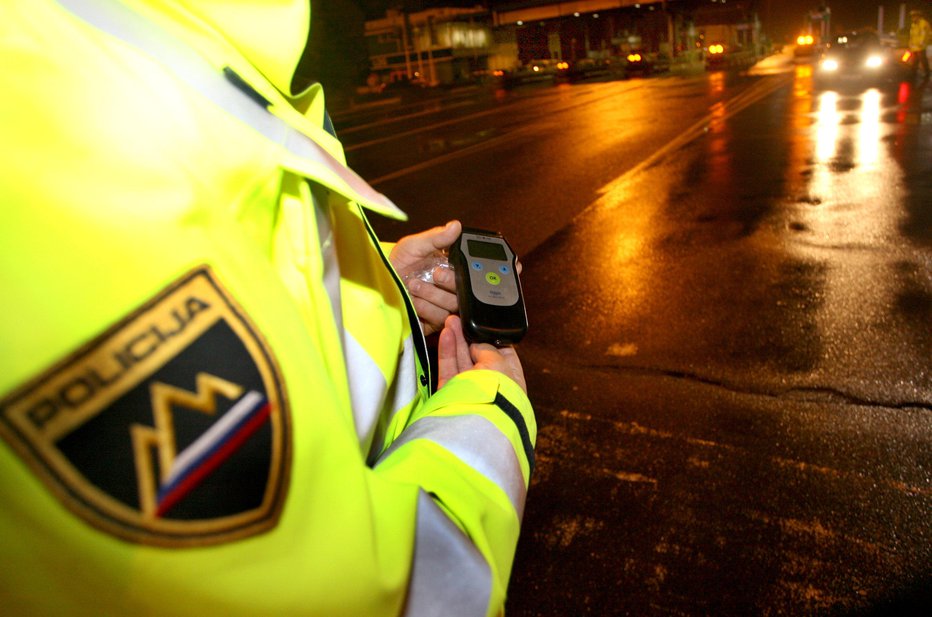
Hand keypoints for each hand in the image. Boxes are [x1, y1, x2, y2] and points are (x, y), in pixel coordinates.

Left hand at [390, 220, 460, 335]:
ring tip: (414, 286)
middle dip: (447, 283)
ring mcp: (443, 306)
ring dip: (433, 295)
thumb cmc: (398, 263)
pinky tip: (413, 301)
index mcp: (452, 269)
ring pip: (452, 306)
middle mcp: (451, 289)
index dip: (462, 272)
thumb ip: (436, 237)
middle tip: (433, 275)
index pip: (469, 272)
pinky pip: (440, 319)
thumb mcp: (415, 245)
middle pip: (465, 292)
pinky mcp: (434, 321)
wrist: (379, 283)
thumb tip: (456, 226)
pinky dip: (426, 309)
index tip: (445, 267)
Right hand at [437, 315, 526, 393]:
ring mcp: (469, 388)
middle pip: (479, 354)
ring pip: (462, 359)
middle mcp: (490, 384)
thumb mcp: (498, 361)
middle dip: (470, 336)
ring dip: (457, 339)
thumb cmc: (497, 390)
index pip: (502, 354)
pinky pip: (448, 367)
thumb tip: (476, 344)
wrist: (478, 417)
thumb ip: (486, 347)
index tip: (482, 323)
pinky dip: (447, 350)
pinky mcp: (450, 392)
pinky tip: (447, 334)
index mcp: (510, 378)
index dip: (491, 338)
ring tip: (451, 320)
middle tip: (461, 318)